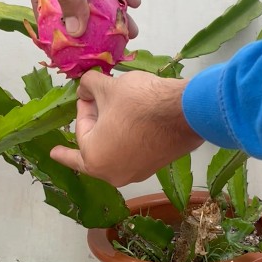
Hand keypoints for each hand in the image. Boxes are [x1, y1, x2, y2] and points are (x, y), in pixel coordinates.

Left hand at [50, 71, 204, 186]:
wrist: (184, 111)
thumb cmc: (139, 102)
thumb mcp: (108, 88)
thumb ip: (88, 87)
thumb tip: (85, 89)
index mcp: (94, 159)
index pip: (81, 130)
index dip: (83, 108)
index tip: (87, 94)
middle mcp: (112, 174)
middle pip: (92, 150)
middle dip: (90, 130)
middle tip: (78, 126)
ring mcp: (135, 174)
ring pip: (113, 152)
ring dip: (109, 134)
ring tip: (110, 114)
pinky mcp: (153, 167)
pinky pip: (131, 154)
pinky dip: (126, 140)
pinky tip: (130, 124)